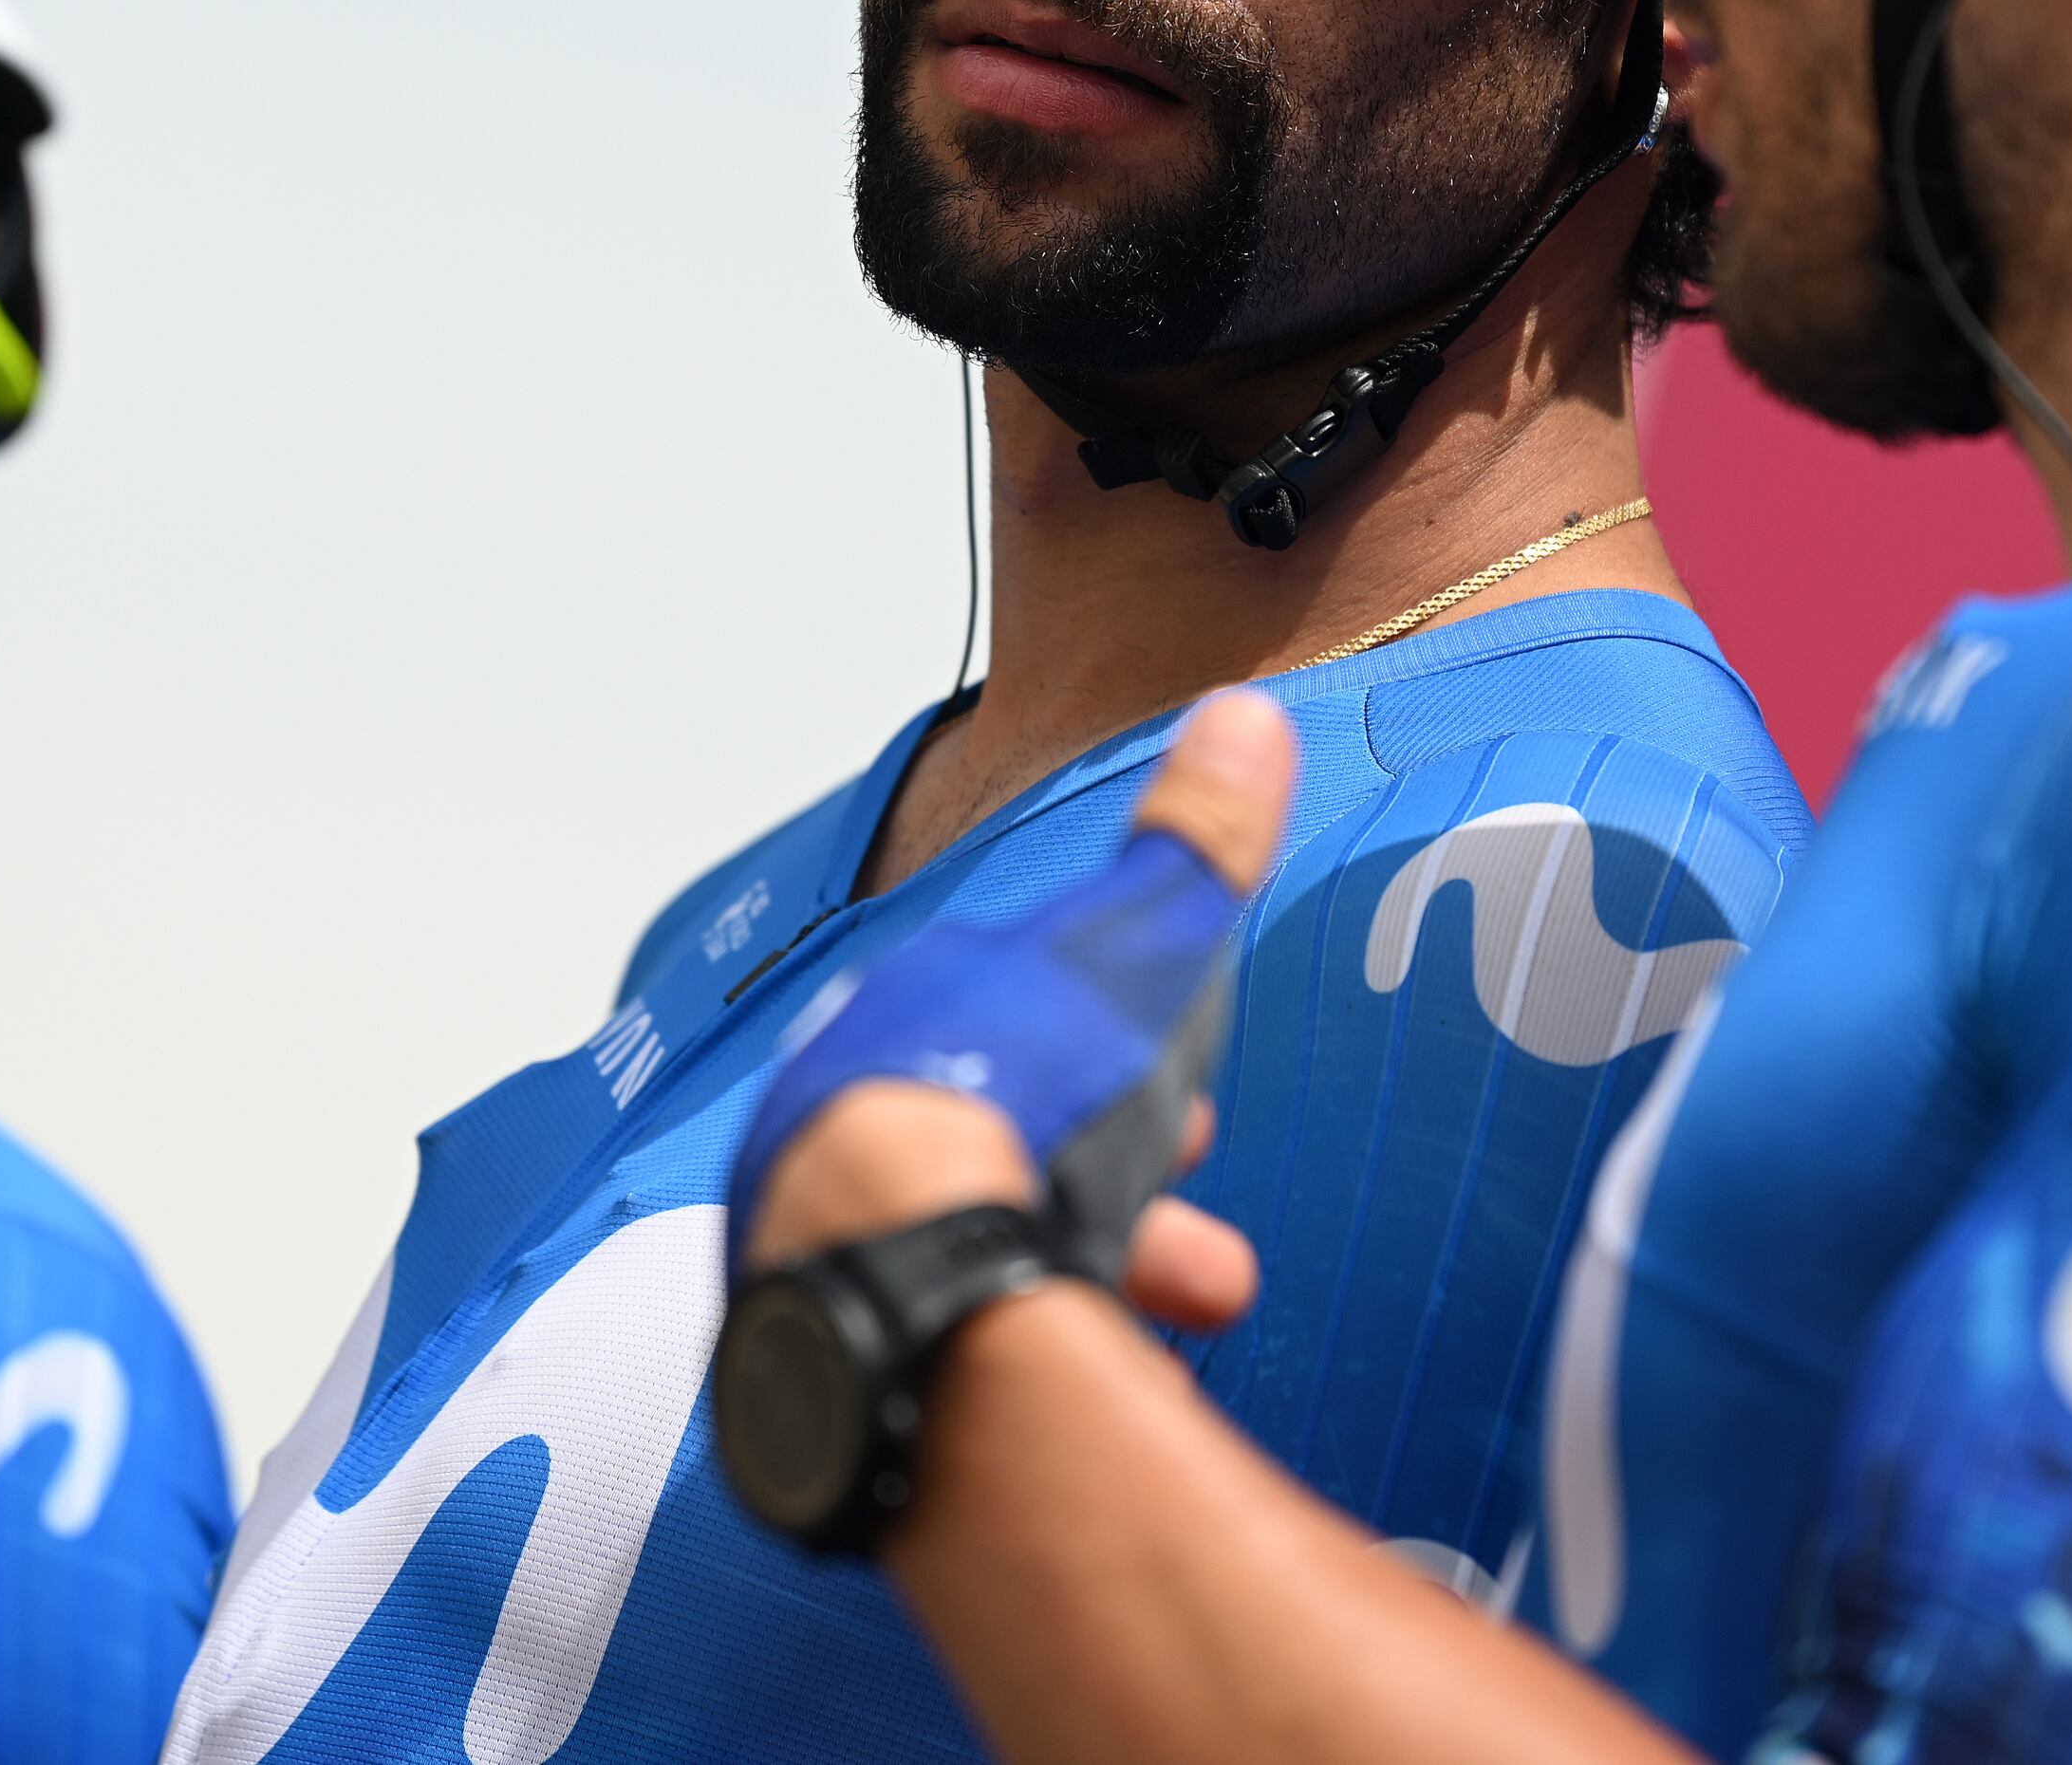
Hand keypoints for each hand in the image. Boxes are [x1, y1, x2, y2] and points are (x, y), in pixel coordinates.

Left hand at [736, 688, 1299, 1334]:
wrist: (899, 1273)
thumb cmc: (1016, 1103)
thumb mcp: (1136, 954)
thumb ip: (1193, 847)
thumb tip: (1249, 716)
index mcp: (903, 1012)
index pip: (1016, 1010)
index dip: (1118, 1043)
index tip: (1187, 1090)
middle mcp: (841, 1112)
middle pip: (1000, 1129)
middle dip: (1117, 1159)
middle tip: (1191, 1184)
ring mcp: (822, 1234)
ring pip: (970, 1234)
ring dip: (1095, 1253)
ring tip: (1195, 1285)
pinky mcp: (825, 1345)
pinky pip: (938, 1325)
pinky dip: (1018, 1334)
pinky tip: (1083, 1355)